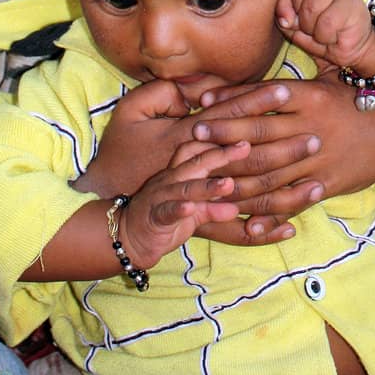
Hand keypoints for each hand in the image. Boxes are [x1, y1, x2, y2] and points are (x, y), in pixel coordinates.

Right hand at [77, 83, 327, 244]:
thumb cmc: (121, 155)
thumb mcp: (132, 112)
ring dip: (279, 189)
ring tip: (309, 186)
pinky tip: (286, 230)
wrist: (115, 211)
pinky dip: (260, 230)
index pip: (228, 115)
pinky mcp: (194, 222)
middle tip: (315, 139)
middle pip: (243, 154)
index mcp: (184, 136)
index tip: (286, 91)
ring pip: (242, 192)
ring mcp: (194, 195)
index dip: (256, 102)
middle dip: (282, 147)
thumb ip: (163, 93)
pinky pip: (231, 231)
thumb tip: (197, 84)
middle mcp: (192, 165)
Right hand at [118, 140, 248, 268]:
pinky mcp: (153, 217)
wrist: (128, 238)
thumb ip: (213, 205)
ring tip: (228, 184)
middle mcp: (170, 179)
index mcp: (180, 172)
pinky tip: (190, 209)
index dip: (221, 142)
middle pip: (196, 162)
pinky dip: (179, 209)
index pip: (200, 150)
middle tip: (245, 147)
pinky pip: (167, 211)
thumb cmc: (164, 219)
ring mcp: (160, 196)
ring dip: (207, 186)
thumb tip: (237, 206)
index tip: (247, 136)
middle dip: (221, 155)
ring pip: (184, 187)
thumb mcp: (192, 210)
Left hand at [193, 75, 374, 211]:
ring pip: (268, 172)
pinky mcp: (324, 186)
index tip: (203, 104)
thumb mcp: (332, 76)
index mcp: (311, 98)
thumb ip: (304, 59)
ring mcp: (317, 160)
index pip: (264, 98)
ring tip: (207, 177)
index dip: (231, 101)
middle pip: (260, 134)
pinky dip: (265, 212)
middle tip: (194, 137)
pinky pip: (290, 201)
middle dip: (223, 135)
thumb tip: (281, 26)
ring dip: (234, 176)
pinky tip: (243, 217)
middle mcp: (311, 128)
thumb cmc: (356, 102)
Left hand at [275, 0, 374, 71]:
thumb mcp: (297, 25)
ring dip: (314, 31)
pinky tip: (335, 37)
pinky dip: (326, 37)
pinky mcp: (354, 8)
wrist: (355, 48)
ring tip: (324, 34)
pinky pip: (327, 23)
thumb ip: (286, 15)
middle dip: (303, 22)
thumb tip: (284, 20)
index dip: (287, 7)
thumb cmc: (323, 33)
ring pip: (312, 9)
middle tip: (313, 30)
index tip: (294, 22)